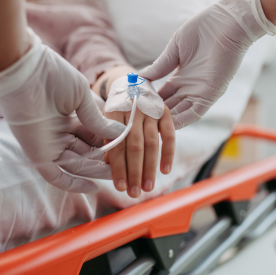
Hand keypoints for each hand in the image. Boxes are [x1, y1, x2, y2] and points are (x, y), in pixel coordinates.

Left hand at [0, 33, 124, 193]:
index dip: (109, 141)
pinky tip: (94, 187)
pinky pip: (56, 176)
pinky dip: (74, 184)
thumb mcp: (82, 96)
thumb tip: (121, 132)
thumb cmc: (51, 75)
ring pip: (76, 164)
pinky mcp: (38, 155)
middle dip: (105, 159)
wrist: (24, 71)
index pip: (92, 134)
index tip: (127, 145)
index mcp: (67, 115)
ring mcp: (48, 144)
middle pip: (85, 151)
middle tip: (127, 166)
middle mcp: (58, 132)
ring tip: (118, 176)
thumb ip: (97, 118)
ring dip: (96, 171)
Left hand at [103, 77, 174, 197]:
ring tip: (147, 187)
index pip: (117, 144)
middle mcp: (135, 111)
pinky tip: (165, 170)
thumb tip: (108, 164)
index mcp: (115, 112)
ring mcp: (151, 111)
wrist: (131, 81)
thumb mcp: (106, 117)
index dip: (119, 167)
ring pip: (152, 144)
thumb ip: (108, 138)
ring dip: (150, 168)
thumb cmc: (116, 106)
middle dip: (134, 172)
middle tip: (134, 193)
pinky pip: (169, 135)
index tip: (119, 186)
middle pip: (135, 146)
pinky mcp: (165, 112)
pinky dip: (168, 153)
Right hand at [139, 0, 275, 128]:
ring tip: (147, 128)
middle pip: (168, 107)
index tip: (132, 107)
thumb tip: (140, 78)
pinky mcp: (211, 93)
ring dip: (165, 121)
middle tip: (137, 122)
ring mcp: (200, 91)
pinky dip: (182, 120)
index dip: (148, 102)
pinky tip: (167, 126)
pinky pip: (195, 112)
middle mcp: (190, 87)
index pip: (162, 95)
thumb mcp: (175, 48)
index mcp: (181, 75)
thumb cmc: (205, 28)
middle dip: (154, 115)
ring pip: (179, 113)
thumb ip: (160, 65)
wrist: (227, 21)